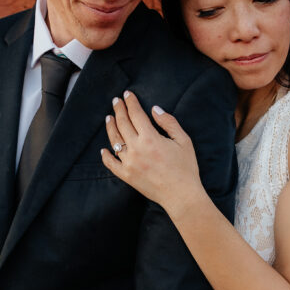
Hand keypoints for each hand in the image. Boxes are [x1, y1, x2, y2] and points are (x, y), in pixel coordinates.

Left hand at [101, 91, 202, 213]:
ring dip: (110, 127)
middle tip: (116, 101)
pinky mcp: (126, 176)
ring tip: (109, 118)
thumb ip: (168, 122)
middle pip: (122, 124)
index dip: (130, 102)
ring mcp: (129, 163)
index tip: (127, 95)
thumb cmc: (185, 168)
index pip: (135, 114)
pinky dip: (106, 155)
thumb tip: (154, 109)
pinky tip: (104, 149)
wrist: (181, 195)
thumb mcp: (183, 141)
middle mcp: (136, 149)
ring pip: (114, 140)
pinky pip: (111, 164)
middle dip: (118, 110)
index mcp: (150, 138)